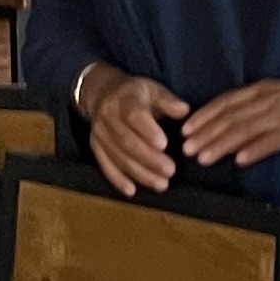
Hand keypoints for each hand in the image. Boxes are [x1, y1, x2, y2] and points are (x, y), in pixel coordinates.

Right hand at [83, 70, 186, 196]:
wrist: (102, 93)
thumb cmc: (135, 94)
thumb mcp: (153, 90)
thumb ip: (168, 101)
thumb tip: (184, 110)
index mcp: (124, 99)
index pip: (134, 116)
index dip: (147, 131)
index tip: (164, 145)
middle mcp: (108, 116)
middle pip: (126, 141)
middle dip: (149, 158)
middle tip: (170, 170)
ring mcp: (100, 133)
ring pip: (118, 156)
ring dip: (139, 173)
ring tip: (161, 184)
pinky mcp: (95, 147)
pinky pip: (105, 165)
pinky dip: (118, 179)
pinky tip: (132, 191)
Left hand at [181, 76, 279, 167]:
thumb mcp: (276, 96)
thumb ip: (252, 109)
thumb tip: (227, 126)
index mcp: (260, 90)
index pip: (225, 102)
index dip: (203, 116)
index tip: (185, 130)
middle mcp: (266, 100)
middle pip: (230, 117)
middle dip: (205, 134)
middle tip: (185, 148)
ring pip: (245, 129)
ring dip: (221, 144)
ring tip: (204, 157)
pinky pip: (271, 141)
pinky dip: (253, 150)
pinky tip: (239, 160)